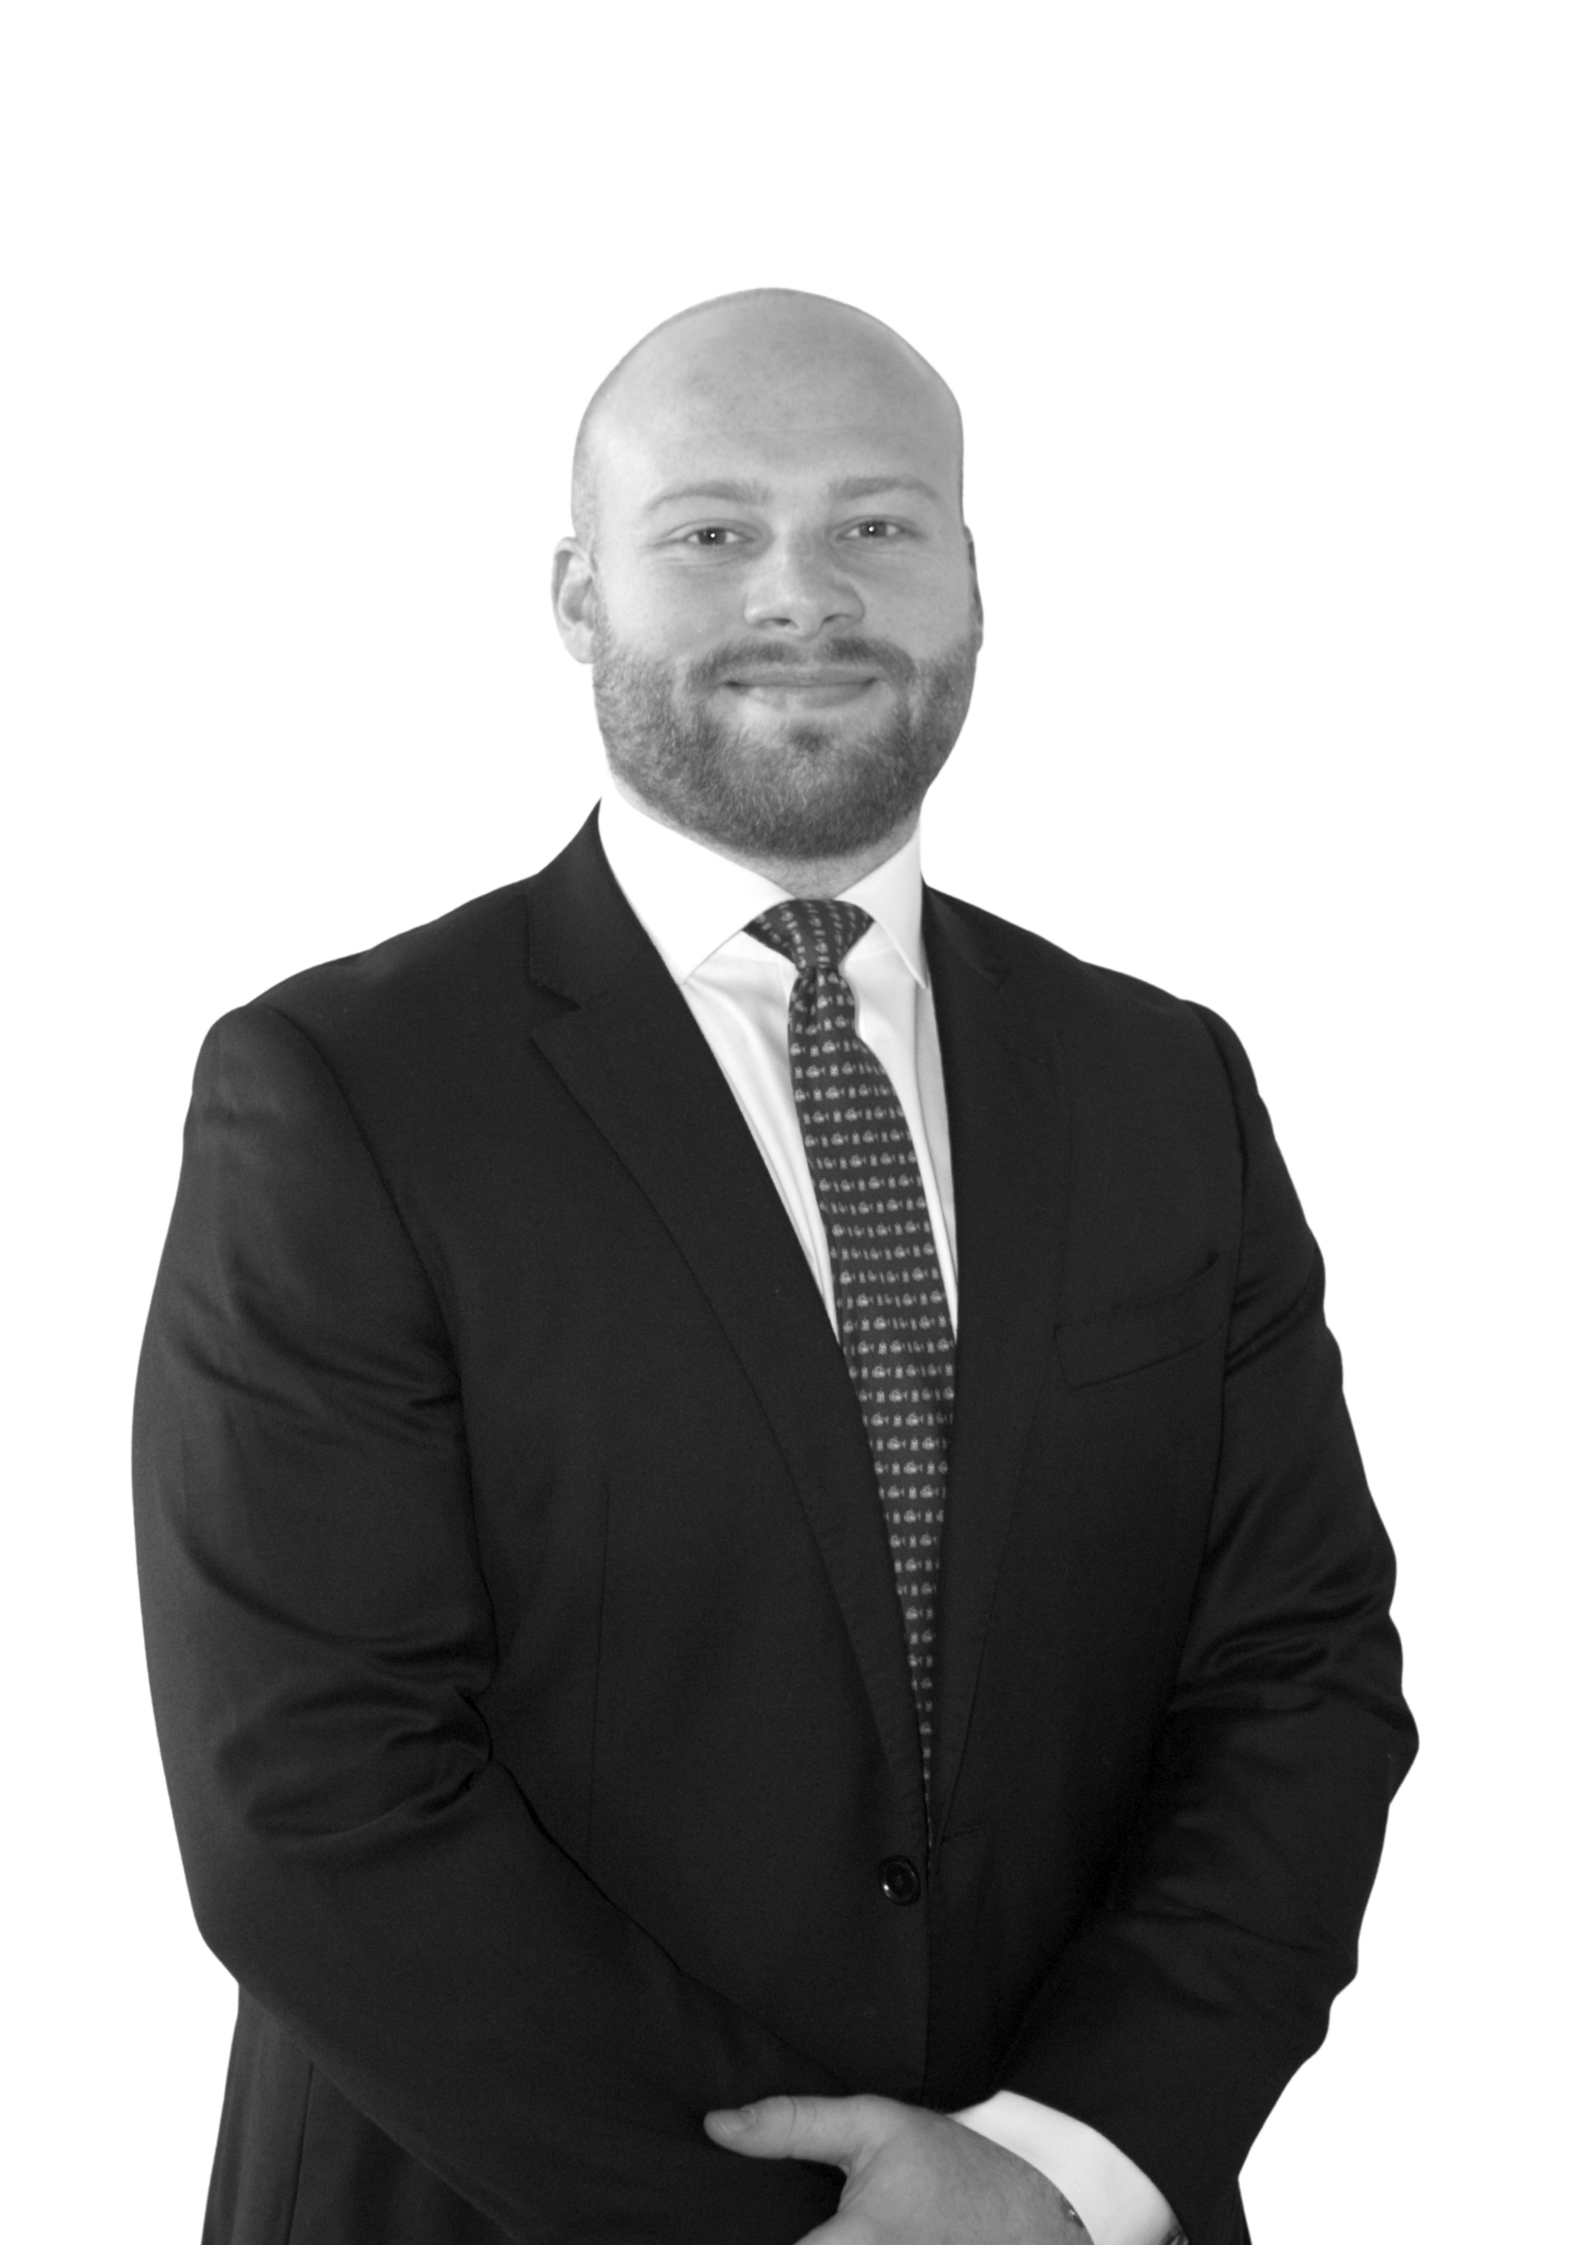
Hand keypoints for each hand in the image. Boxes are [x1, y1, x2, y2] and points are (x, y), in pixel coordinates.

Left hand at [703, 2093, 1092, 2243]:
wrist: (1033, 2213)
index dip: (733, 2240)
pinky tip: (819, 2240)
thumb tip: (715, 2127)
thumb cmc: (950, 2165)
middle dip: (765, 2239)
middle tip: (723, 2226)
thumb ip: (792, 2125)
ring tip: (779, 2228)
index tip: (690, 2228)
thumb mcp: (875, 2124)